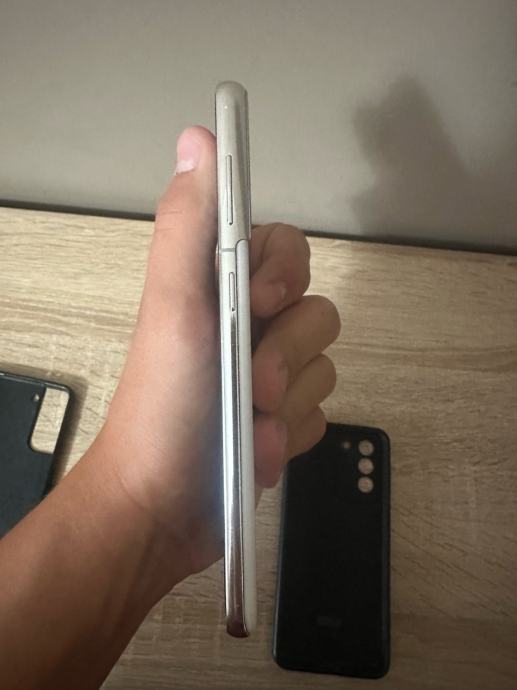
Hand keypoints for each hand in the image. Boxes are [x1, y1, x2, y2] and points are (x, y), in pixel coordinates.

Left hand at [96, 126, 340, 586]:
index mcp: (220, 288)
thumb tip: (201, 138)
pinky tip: (259, 451)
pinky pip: (319, 413)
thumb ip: (191, 224)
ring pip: (323, 367)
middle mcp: (249, 325)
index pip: (286, 248)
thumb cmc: (163, 405)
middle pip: (316, 312)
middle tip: (251, 385)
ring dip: (287, 403)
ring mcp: (269, 375)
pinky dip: (290, 436)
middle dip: (287, 354)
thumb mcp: (176, 307)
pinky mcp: (283, 420)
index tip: (264, 304)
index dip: (287, 273)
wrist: (161, 509)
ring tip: (249, 430)